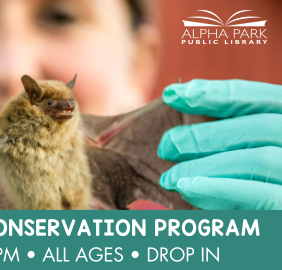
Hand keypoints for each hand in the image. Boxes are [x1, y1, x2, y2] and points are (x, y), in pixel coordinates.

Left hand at [158, 79, 281, 209]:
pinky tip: (189, 188)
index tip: (172, 95)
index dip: (216, 93)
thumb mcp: (243, 158)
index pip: (262, 98)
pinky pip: (261, 195)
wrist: (267, 238)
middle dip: (206, 134)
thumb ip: (228, 138)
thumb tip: (179, 111)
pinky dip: (221, 189)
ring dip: (207, 165)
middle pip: (261, 127)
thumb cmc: (253, 195)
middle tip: (165, 147)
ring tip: (170, 177)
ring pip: (258, 160)